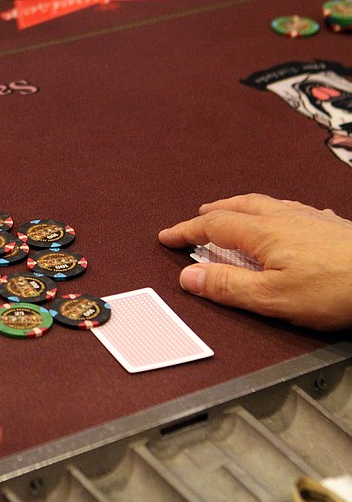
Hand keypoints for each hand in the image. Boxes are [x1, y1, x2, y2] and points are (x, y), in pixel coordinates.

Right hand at [158, 193, 351, 330]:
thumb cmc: (337, 289)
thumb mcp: (272, 298)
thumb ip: (227, 287)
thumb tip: (187, 276)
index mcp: (264, 233)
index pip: (213, 226)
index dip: (186, 231)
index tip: (167, 236)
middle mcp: (284, 218)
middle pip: (239, 206)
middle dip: (213, 211)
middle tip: (196, 218)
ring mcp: (311, 219)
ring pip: (267, 204)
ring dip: (242, 207)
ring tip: (234, 213)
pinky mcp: (333, 226)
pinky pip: (294, 209)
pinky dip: (275, 211)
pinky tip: (287, 221)